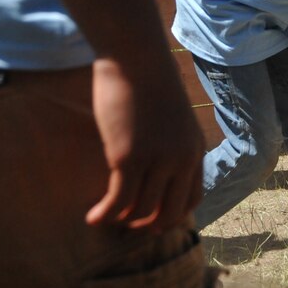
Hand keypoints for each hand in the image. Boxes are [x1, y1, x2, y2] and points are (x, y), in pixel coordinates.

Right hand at [85, 56, 203, 230]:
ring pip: (143, 210)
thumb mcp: (172, 116)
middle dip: (149, 226)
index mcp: (194, 149)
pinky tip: (92, 217)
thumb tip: (156, 162)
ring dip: (123, 222)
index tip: (153, 220)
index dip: (173, 215)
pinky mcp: (129, 157)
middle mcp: (181, 159)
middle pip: (171, 212)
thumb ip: (170, 141)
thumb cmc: (149, 82)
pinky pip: (119, 201)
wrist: (136, 58)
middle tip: (128, 229)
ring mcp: (157, 160)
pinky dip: (106, 214)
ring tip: (105, 220)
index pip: (192, 198)